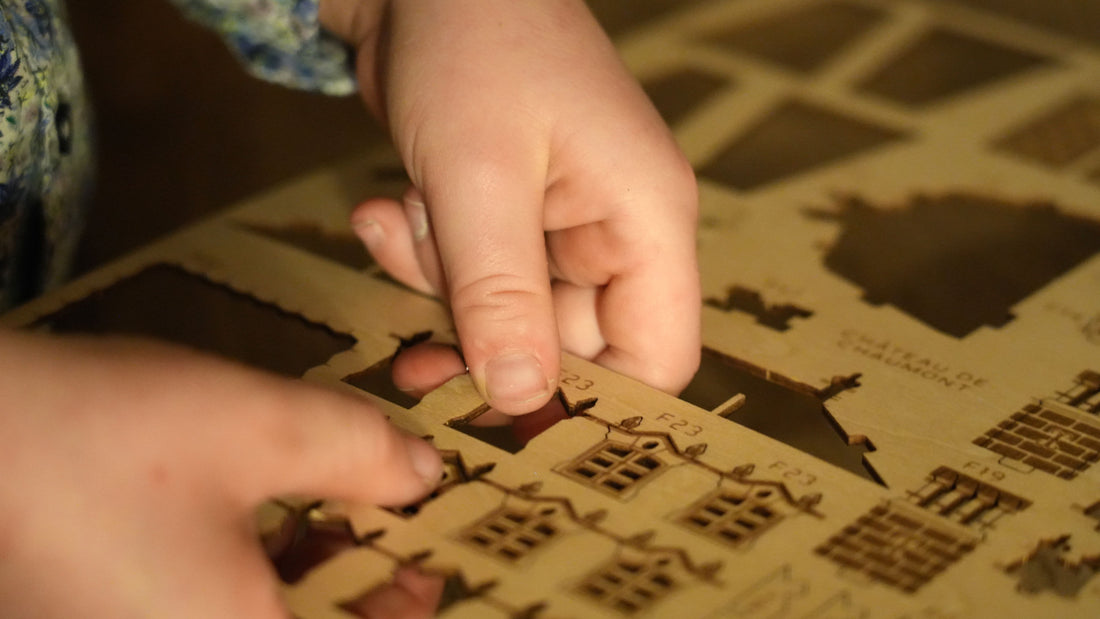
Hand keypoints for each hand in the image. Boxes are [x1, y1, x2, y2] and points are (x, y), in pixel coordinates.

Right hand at [0, 329, 441, 617]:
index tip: (441, 565)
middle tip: (410, 538)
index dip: (411, 603)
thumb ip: (364, 453)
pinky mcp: (110, 616)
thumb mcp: (261, 430)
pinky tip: (281, 518)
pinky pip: (212, 605)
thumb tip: (423, 474)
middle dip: (367, 587)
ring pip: (262, 613)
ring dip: (319, 576)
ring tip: (362, 518)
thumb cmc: (103, 438)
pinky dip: (259, 572)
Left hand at [323, 0, 700, 413]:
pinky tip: (389, 209)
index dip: (595, 402)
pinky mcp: (509, 212)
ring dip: (442, 291)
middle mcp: (616, 230)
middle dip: (487, 345)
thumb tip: (519, 400)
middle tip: (415, 354)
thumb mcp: (478, 178)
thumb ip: (499, 295)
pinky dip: (425, 258)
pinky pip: (474, 276)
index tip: (510, 421)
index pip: (658, 357)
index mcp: (647, 220)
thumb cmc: (475, 43)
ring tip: (396, 224)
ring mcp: (560, 222)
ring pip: (509, 316)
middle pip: (571, 346)